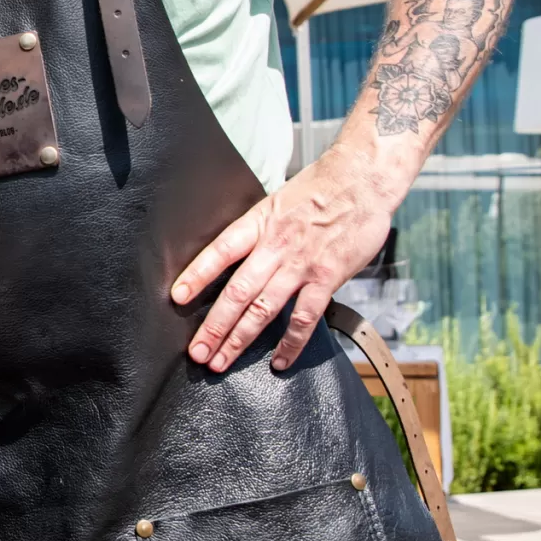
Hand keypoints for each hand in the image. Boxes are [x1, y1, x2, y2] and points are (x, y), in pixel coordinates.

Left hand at [169, 146, 396, 371]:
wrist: (363, 178)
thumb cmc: (322, 188)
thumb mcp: (278, 201)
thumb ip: (260, 231)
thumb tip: (240, 256)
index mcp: (259, 223)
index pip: (220, 252)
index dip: (196, 275)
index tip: (177, 298)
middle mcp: (275, 246)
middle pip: (237, 291)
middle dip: (214, 325)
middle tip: (197, 350)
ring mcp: (301, 264)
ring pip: (263, 309)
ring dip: (239, 339)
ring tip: (221, 362)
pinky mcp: (327, 277)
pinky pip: (304, 317)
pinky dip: (290, 344)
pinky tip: (278, 361)